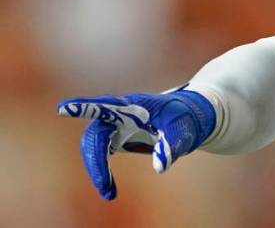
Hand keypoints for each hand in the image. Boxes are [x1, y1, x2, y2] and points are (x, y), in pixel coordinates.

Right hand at [56, 87, 215, 199]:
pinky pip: (99, 154)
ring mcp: (115, 125)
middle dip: (95, 160)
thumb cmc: (183, 118)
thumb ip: (172, 145)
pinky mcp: (116, 137)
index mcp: (134, 105)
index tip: (63, 108)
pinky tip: (109, 188)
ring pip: (93, 146)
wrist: (186, 118)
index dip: (84, 106)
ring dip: (97, 169)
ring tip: (109, 193)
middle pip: (95, 134)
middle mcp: (119, 113)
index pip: (106, 105)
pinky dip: (101, 171)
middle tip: (105, 186)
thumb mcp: (183, 129)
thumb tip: (159, 167)